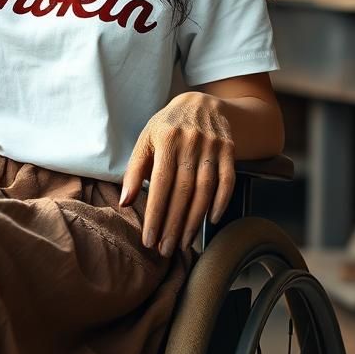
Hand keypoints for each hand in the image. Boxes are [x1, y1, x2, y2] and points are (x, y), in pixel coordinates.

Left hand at [119, 93, 235, 256]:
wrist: (202, 103)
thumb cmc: (168, 126)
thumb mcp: (146, 140)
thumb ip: (134, 169)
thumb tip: (125, 202)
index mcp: (167, 139)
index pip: (159, 184)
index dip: (155, 214)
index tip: (148, 239)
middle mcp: (191, 142)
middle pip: (183, 192)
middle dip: (173, 225)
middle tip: (164, 250)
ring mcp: (213, 146)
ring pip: (205, 190)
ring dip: (194, 220)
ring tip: (183, 243)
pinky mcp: (229, 151)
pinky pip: (227, 181)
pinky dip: (221, 202)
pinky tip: (211, 221)